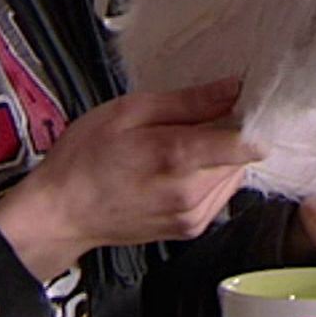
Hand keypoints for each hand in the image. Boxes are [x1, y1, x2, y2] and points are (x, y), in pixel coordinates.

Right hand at [0, 78, 260, 280]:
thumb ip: (188, 101)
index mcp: (178, 159)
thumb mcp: (130, 111)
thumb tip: (232, 88)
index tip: (246, 98)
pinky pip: (219, 193)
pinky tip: (176, 166)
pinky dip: (208, 175)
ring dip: (218, 154)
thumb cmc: (85, 159)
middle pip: (243, 155)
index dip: (254, 116)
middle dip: (228, 131)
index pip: (249, 142)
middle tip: (194, 116)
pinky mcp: (191, 228)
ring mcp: (193, 216)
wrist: (61, 213)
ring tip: (177, 142)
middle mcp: (192, 194)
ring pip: (234, 174)